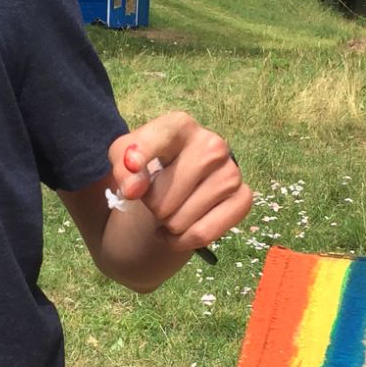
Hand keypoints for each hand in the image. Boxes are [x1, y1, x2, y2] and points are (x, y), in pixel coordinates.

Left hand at [106, 111, 251, 254]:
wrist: (180, 183)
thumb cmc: (150, 167)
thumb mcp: (125, 157)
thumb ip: (122, 164)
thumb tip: (134, 190)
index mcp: (180, 125)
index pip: (158, 139)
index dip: (141, 158)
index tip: (130, 184)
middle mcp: (212, 144)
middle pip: (162, 199)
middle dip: (152, 206)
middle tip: (158, 196)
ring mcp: (231, 172)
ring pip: (179, 221)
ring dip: (168, 224)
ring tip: (172, 208)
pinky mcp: (243, 198)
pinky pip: (202, 234)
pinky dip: (183, 241)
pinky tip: (179, 232)